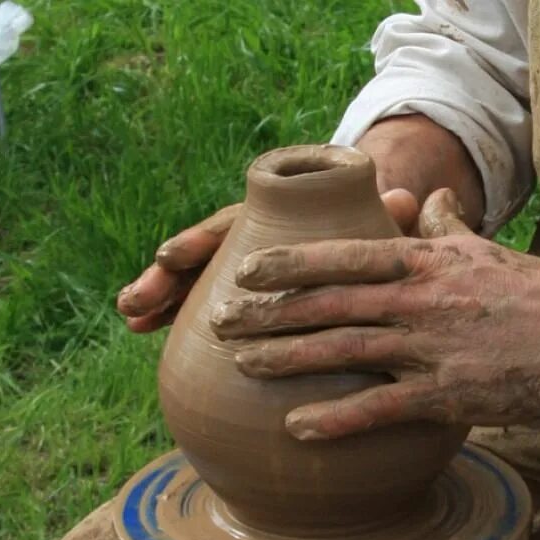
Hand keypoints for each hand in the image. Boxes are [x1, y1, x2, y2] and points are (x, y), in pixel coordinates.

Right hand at [116, 190, 419, 332]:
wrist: (374, 256)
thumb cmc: (377, 242)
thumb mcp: (383, 235)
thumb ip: (388, 224)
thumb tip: (408, 201)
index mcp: (286, 222)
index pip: (237, 226)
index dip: (203, 242)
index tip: (170, 256)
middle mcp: (260, 245)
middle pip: (207, 256)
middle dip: (167, 277)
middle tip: (132, 301)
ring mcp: (253, 276)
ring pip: (198, 284)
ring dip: (162, 300)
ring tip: (131, 319)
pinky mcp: (255, 307)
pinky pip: (209, 314)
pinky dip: (179, 324)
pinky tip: (151, 338)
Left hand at [211, 189, 539, 439]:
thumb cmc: (534, 289)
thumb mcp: (483, 248)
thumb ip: (444, 224)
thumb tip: (426, 194)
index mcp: (422, 262)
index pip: (342, 256)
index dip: (288, 263)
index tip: (244, 270)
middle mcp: (416, 299)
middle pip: (326, 302)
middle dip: (267, 312)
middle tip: (221, 321)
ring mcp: (429, 346)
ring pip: (341, 348)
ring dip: (285, 357)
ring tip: (242, 364)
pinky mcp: (446, 394)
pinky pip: (379, 407)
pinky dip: (334, 418)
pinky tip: (296, 427)